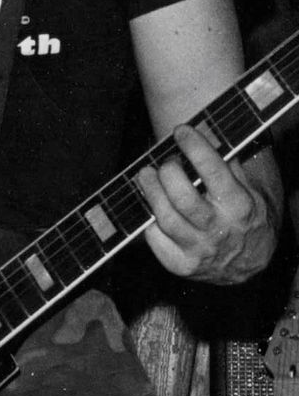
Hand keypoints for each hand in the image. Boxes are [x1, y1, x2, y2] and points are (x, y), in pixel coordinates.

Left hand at [137, 125, 278, 283]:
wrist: (249, 261)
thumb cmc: (242, 214)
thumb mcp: (246, 187)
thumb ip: (226, 162)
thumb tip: (199, 131)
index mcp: (239, 206)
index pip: (213, 171)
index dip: (194, 146)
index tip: (181, 131)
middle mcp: (219, 230)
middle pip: (182, 197)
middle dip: (167, 172)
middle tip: (165, 162)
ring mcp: (198, 250)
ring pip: (164, 217)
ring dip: (150, 190)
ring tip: (146, 175)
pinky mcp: (180, 265)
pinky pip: (154, 238)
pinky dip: (148, 218)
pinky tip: (151, 206)